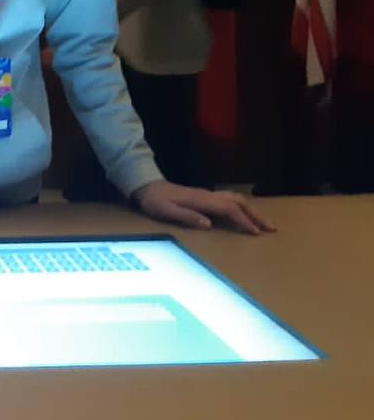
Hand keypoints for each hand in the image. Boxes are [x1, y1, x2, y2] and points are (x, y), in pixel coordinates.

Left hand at [132, 180, 275, 235]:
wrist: (146, 185)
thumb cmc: (155, 201)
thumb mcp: (165, 211)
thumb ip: (186, 217)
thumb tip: (208, 224)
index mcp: (202, 200)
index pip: (229, 210)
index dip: (244, 221)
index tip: (257, 233)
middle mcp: (208, 195)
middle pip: (239, 202)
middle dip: (256, 215)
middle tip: (272, 229)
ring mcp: (208, 194)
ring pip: (236, 199)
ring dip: (252, 210)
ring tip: (264, 223)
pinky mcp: (205, 196)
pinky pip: (230, 199)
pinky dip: (242, 207)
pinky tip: (245, 214)